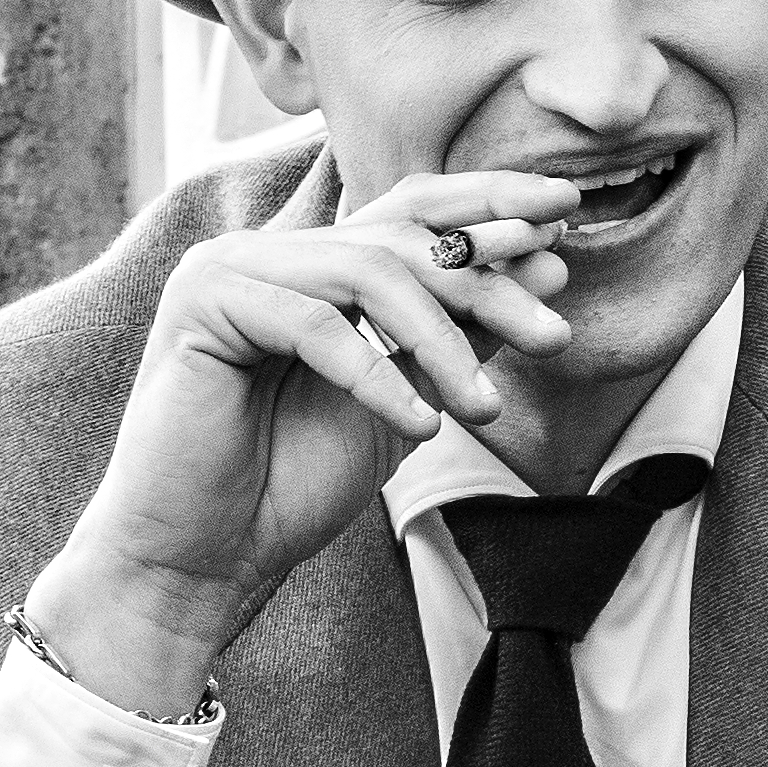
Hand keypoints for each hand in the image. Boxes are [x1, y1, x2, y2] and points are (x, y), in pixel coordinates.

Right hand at [27, 167, 580, 716]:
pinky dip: (377, 376)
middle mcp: (265, 252)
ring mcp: (226, 269)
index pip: (408, 209)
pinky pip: (317, 324)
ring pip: (365, 273)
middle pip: (399, 238)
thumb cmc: (287, 488)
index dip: (487, 202)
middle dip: (487, 285)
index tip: (567, 214)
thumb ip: (462, 334)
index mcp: (306, 264)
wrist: (200, 563)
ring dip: (442, 341)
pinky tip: (418, 428)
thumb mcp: (405, 402)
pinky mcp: (201, 304)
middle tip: (554, 334)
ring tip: (484, 411)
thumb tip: (547, 264)